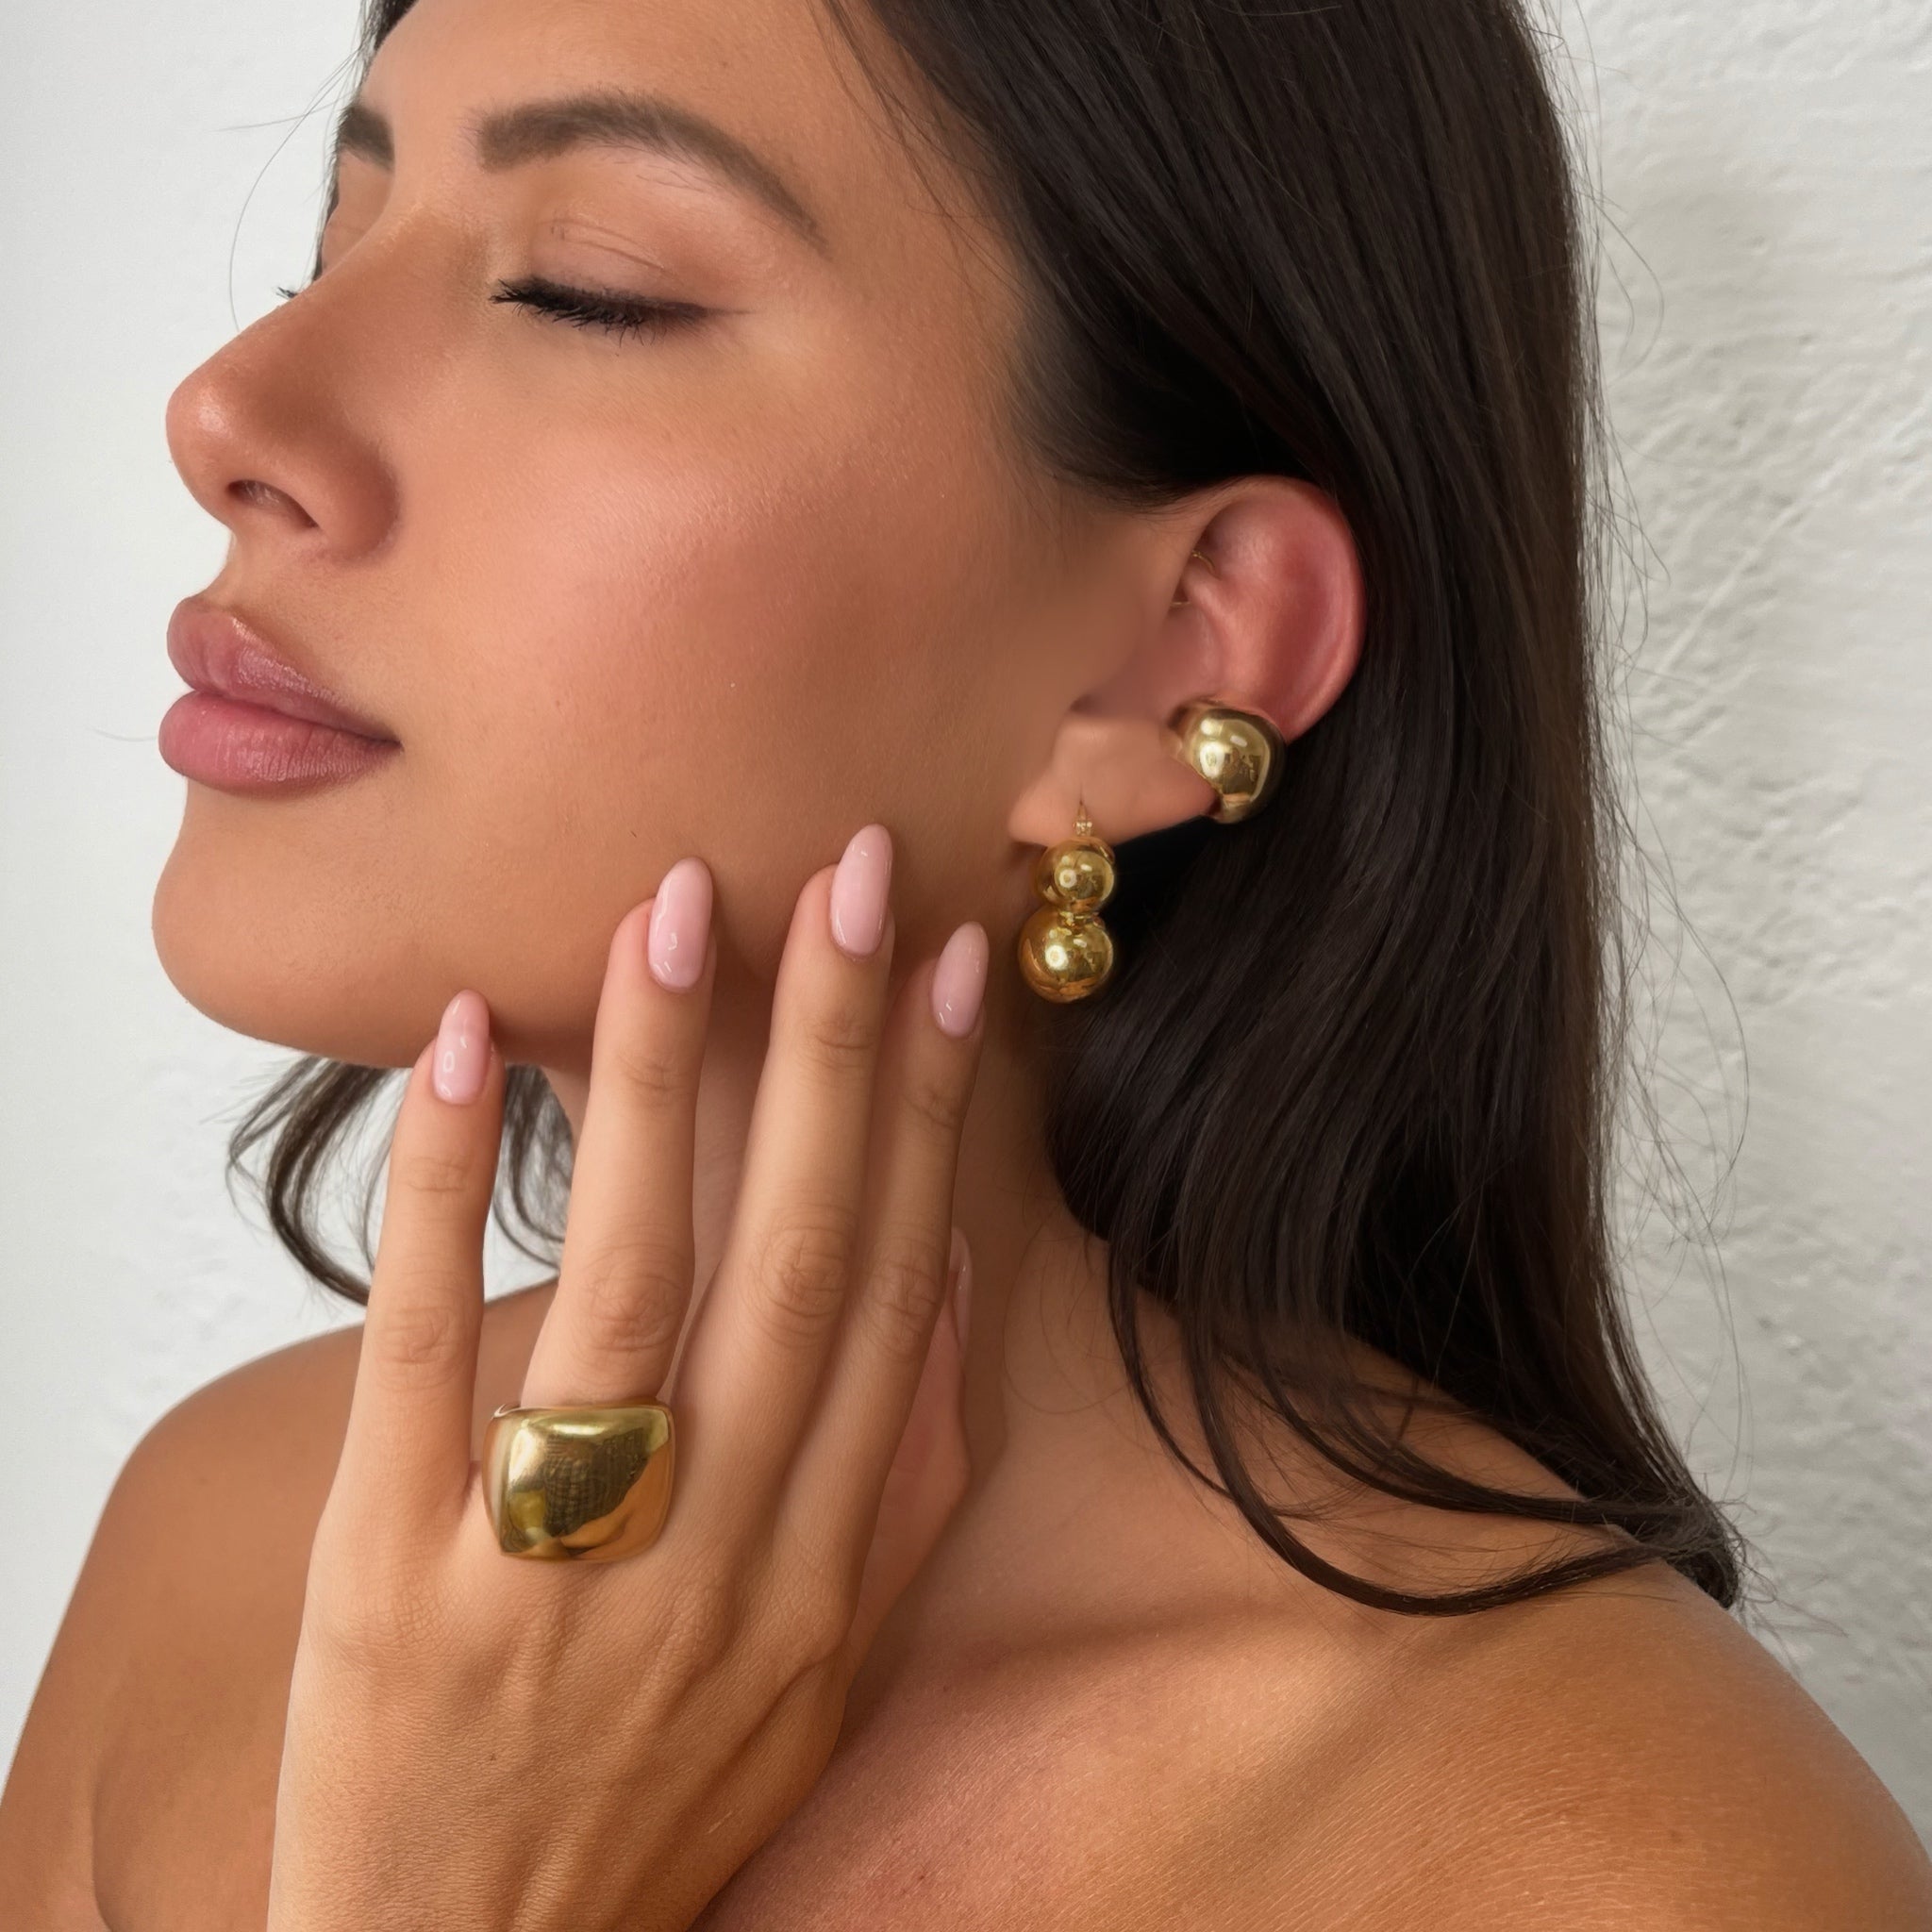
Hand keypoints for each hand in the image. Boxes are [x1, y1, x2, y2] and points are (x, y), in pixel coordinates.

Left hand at [265, 825, 988, 1930]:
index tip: (949, 967)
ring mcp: (550, 1564)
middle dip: (825, 1051)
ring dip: (653, 1082)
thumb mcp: (815, 1681)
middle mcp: (712, 1556)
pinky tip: (464, 1047)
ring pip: (622, 1279)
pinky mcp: (388, 1576)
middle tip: (842, 877)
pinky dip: (447, 1191)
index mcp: (821, 1572)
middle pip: (789, 1262)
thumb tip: (932, 1294)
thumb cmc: (652, 1813)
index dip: (928, 1117)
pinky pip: (418, 1355)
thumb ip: (888, 1493)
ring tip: (671, 913)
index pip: (890, 1297)